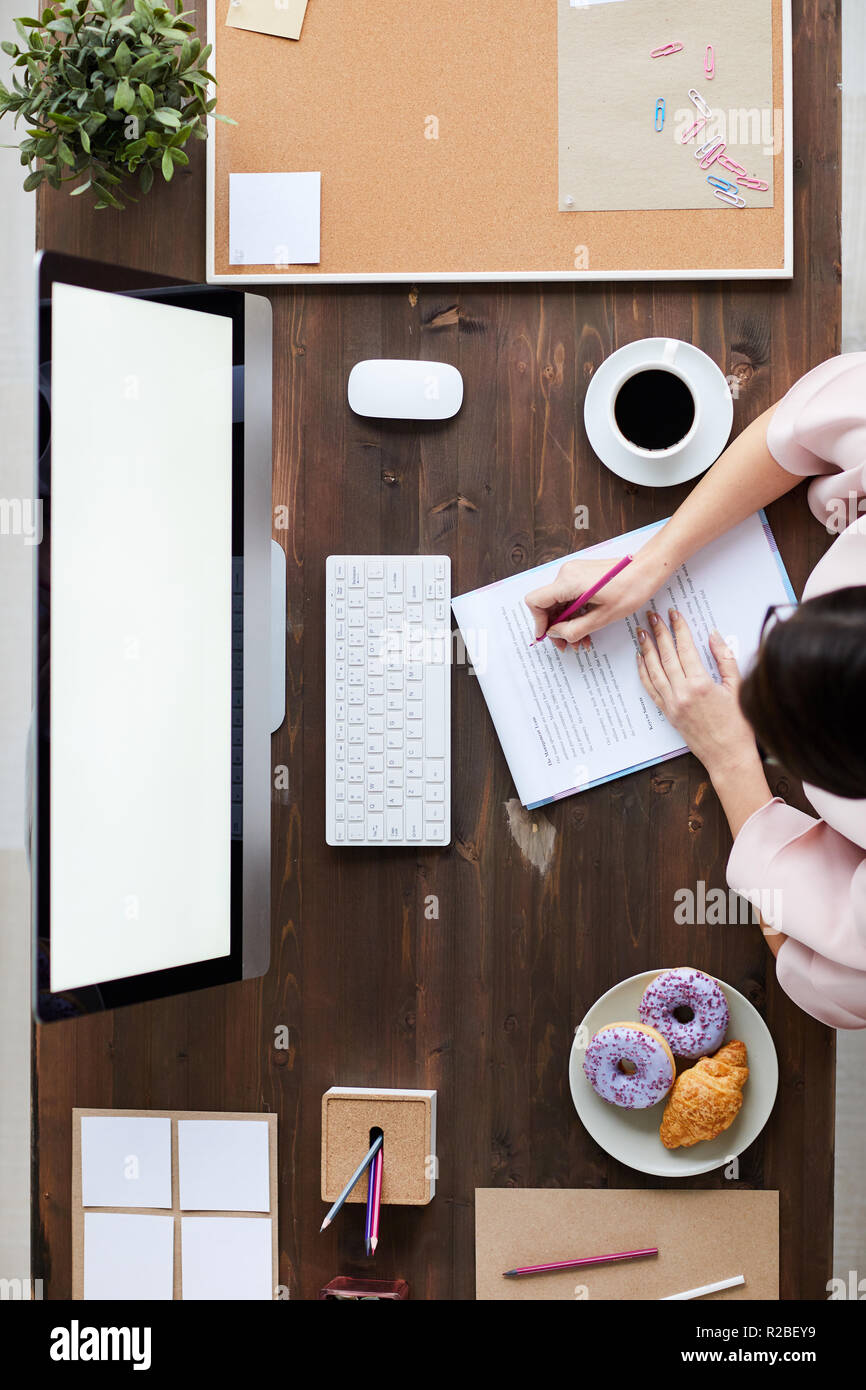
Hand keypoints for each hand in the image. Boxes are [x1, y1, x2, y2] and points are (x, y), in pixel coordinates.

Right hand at [525, 554, 658, 651]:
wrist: (647, 570)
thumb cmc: (631, 589)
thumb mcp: (602, 617)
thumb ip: (574, 629)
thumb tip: (555, 634)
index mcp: (568, 582)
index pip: (536, 601)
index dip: (538, 622)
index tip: (546, 637)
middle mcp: (567, 574)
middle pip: (547, 604)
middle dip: (555, 627)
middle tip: (567, 645)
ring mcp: (574, 572)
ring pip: (559, 602)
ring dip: (567, 623)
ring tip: (581, 640)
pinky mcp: (581, 574)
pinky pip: (569, 596)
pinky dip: (574, 613)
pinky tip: (586, 627)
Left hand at [636, 609, 758, 777]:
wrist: (728, 756)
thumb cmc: (739, 724)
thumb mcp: (737, 687)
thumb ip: (725, 659)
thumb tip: (714, 635)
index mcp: (701, 684)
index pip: (685, 648)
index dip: (678, 628)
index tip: (673, 613)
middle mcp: (682, 693)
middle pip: (666, 655)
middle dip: (658, 633)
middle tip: (651, 615)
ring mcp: (672, 704)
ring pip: (654, 670)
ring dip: (646, 649)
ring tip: (641, 631)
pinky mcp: (668, 713)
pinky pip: (651, 689)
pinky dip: (643, 672)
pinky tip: (640, 659)